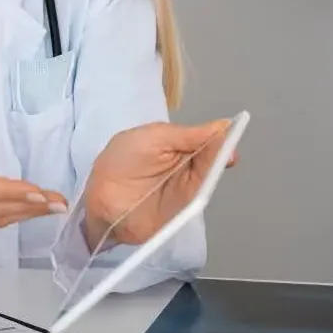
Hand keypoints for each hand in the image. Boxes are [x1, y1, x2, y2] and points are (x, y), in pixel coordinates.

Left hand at [83, 119, 238, 247]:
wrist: (101, 202)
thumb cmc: (119, 164)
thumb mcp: (151, 138)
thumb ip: (185, 135)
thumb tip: (221, 126)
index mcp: (172, 142)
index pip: (202, 136)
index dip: (217, 134)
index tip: (230, 130)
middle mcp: (183, 163)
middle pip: (210, 154)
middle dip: (221, 148)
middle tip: (228, 146)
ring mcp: (186, 184)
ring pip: (209, 171)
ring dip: (217, 164)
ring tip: (223, 155)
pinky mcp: (186, 205)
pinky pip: (202, 191)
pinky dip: (209, 183)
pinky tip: (212, 173)